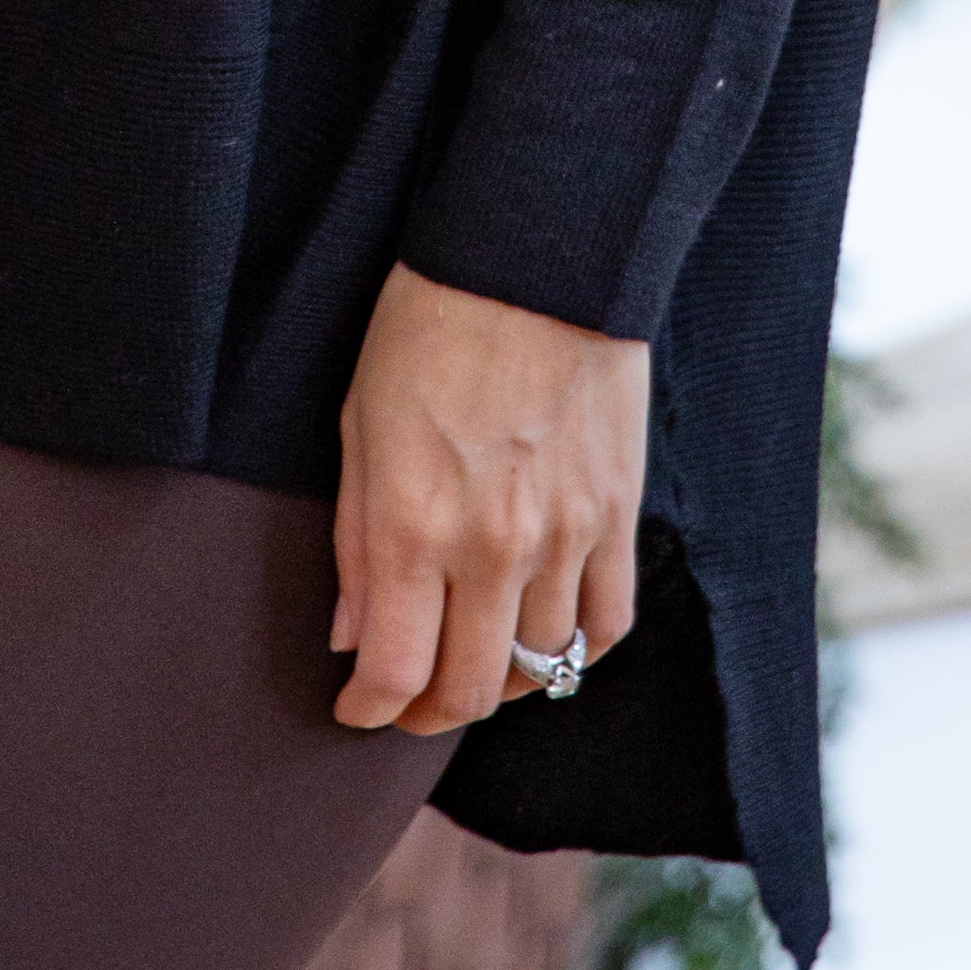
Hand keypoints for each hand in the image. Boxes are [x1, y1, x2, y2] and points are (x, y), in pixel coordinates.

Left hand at [330, 261, 648, 736]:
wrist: (532, 256)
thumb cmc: (426, 326)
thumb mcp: (358, 424)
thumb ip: (355, 542)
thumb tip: (351, 636)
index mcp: (415, 524)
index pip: (397, 672)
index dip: (371, 710)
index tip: (355, 710)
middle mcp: (493, 547)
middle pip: (472, 689)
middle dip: (429, 713)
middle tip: (408, 702)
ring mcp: (566, 536)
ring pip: (544, 667)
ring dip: (501, 682)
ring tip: (472, 663)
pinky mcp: (619, 515)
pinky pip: (609, 623)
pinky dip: (577, 649)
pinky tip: (547, 636)